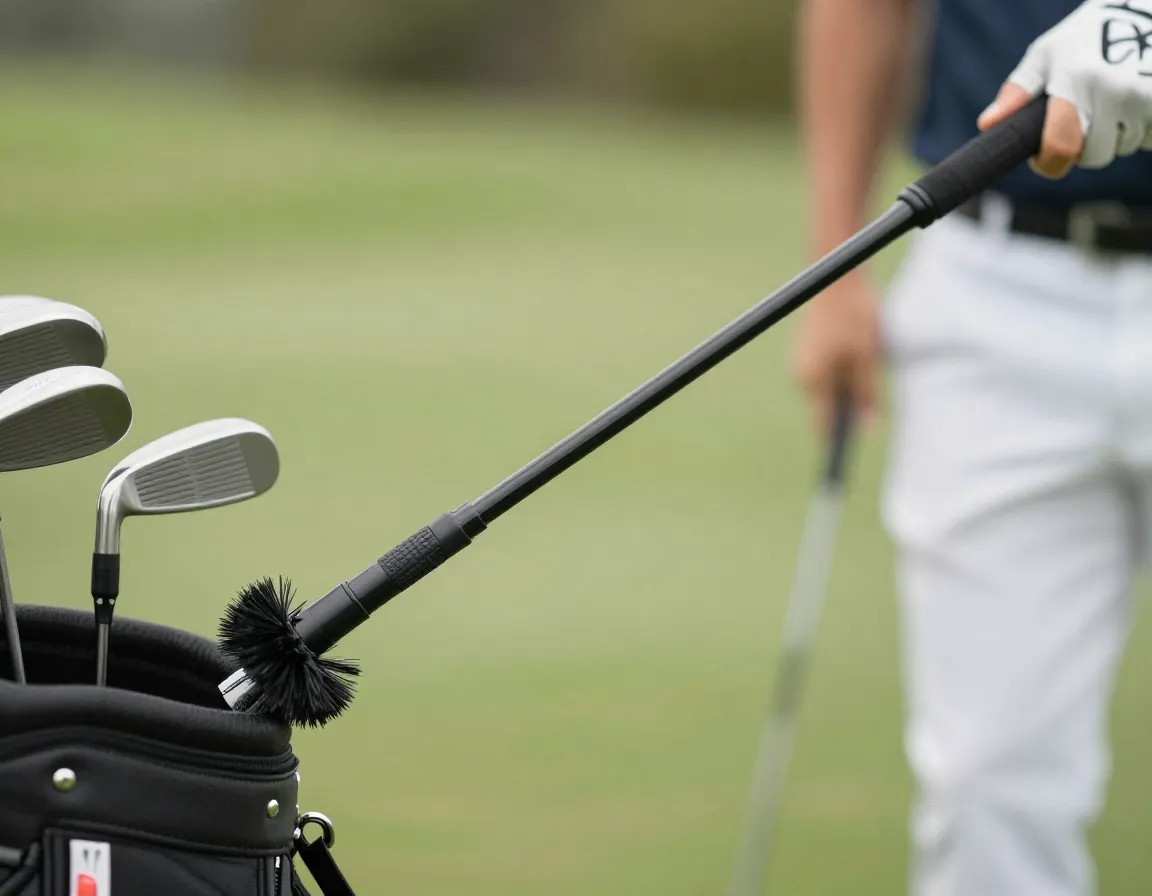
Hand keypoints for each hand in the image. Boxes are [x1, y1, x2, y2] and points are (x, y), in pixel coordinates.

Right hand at [793, 272, 880, 436]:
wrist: (837, 278)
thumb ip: (866, 394)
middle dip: (851, 402)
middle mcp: (801, 375)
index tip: (851, 447)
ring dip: (849, 381)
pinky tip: (855, 342)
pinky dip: (843, 367)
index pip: (824, 424)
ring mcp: (801, 362)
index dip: (840, 438)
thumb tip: (867, 426)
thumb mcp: (867, 358)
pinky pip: (827, 371)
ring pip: (830, 387)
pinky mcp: (806, 350)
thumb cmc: (854, 316)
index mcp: (814, 380)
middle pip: (829, 406)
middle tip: (872, 375)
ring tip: (863, 351)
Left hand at [978, 0, 1151, 177]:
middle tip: (1088, 118)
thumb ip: (1018, 92)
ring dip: (1119, 134)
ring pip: (1126, 147)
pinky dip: (1145, 125)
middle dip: (1086, 147)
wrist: (1145, 8)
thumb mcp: (1047, 55)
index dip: (1051, 163)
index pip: (1062, 147)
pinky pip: (1151, 138)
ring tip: (1116, 98)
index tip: (1046, 158)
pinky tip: (1139, 96)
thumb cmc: (1087, 35)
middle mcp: (1113, 90)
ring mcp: (1145, 96)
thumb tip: (988, 124)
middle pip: (1095, 156)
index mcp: (1076, 82)